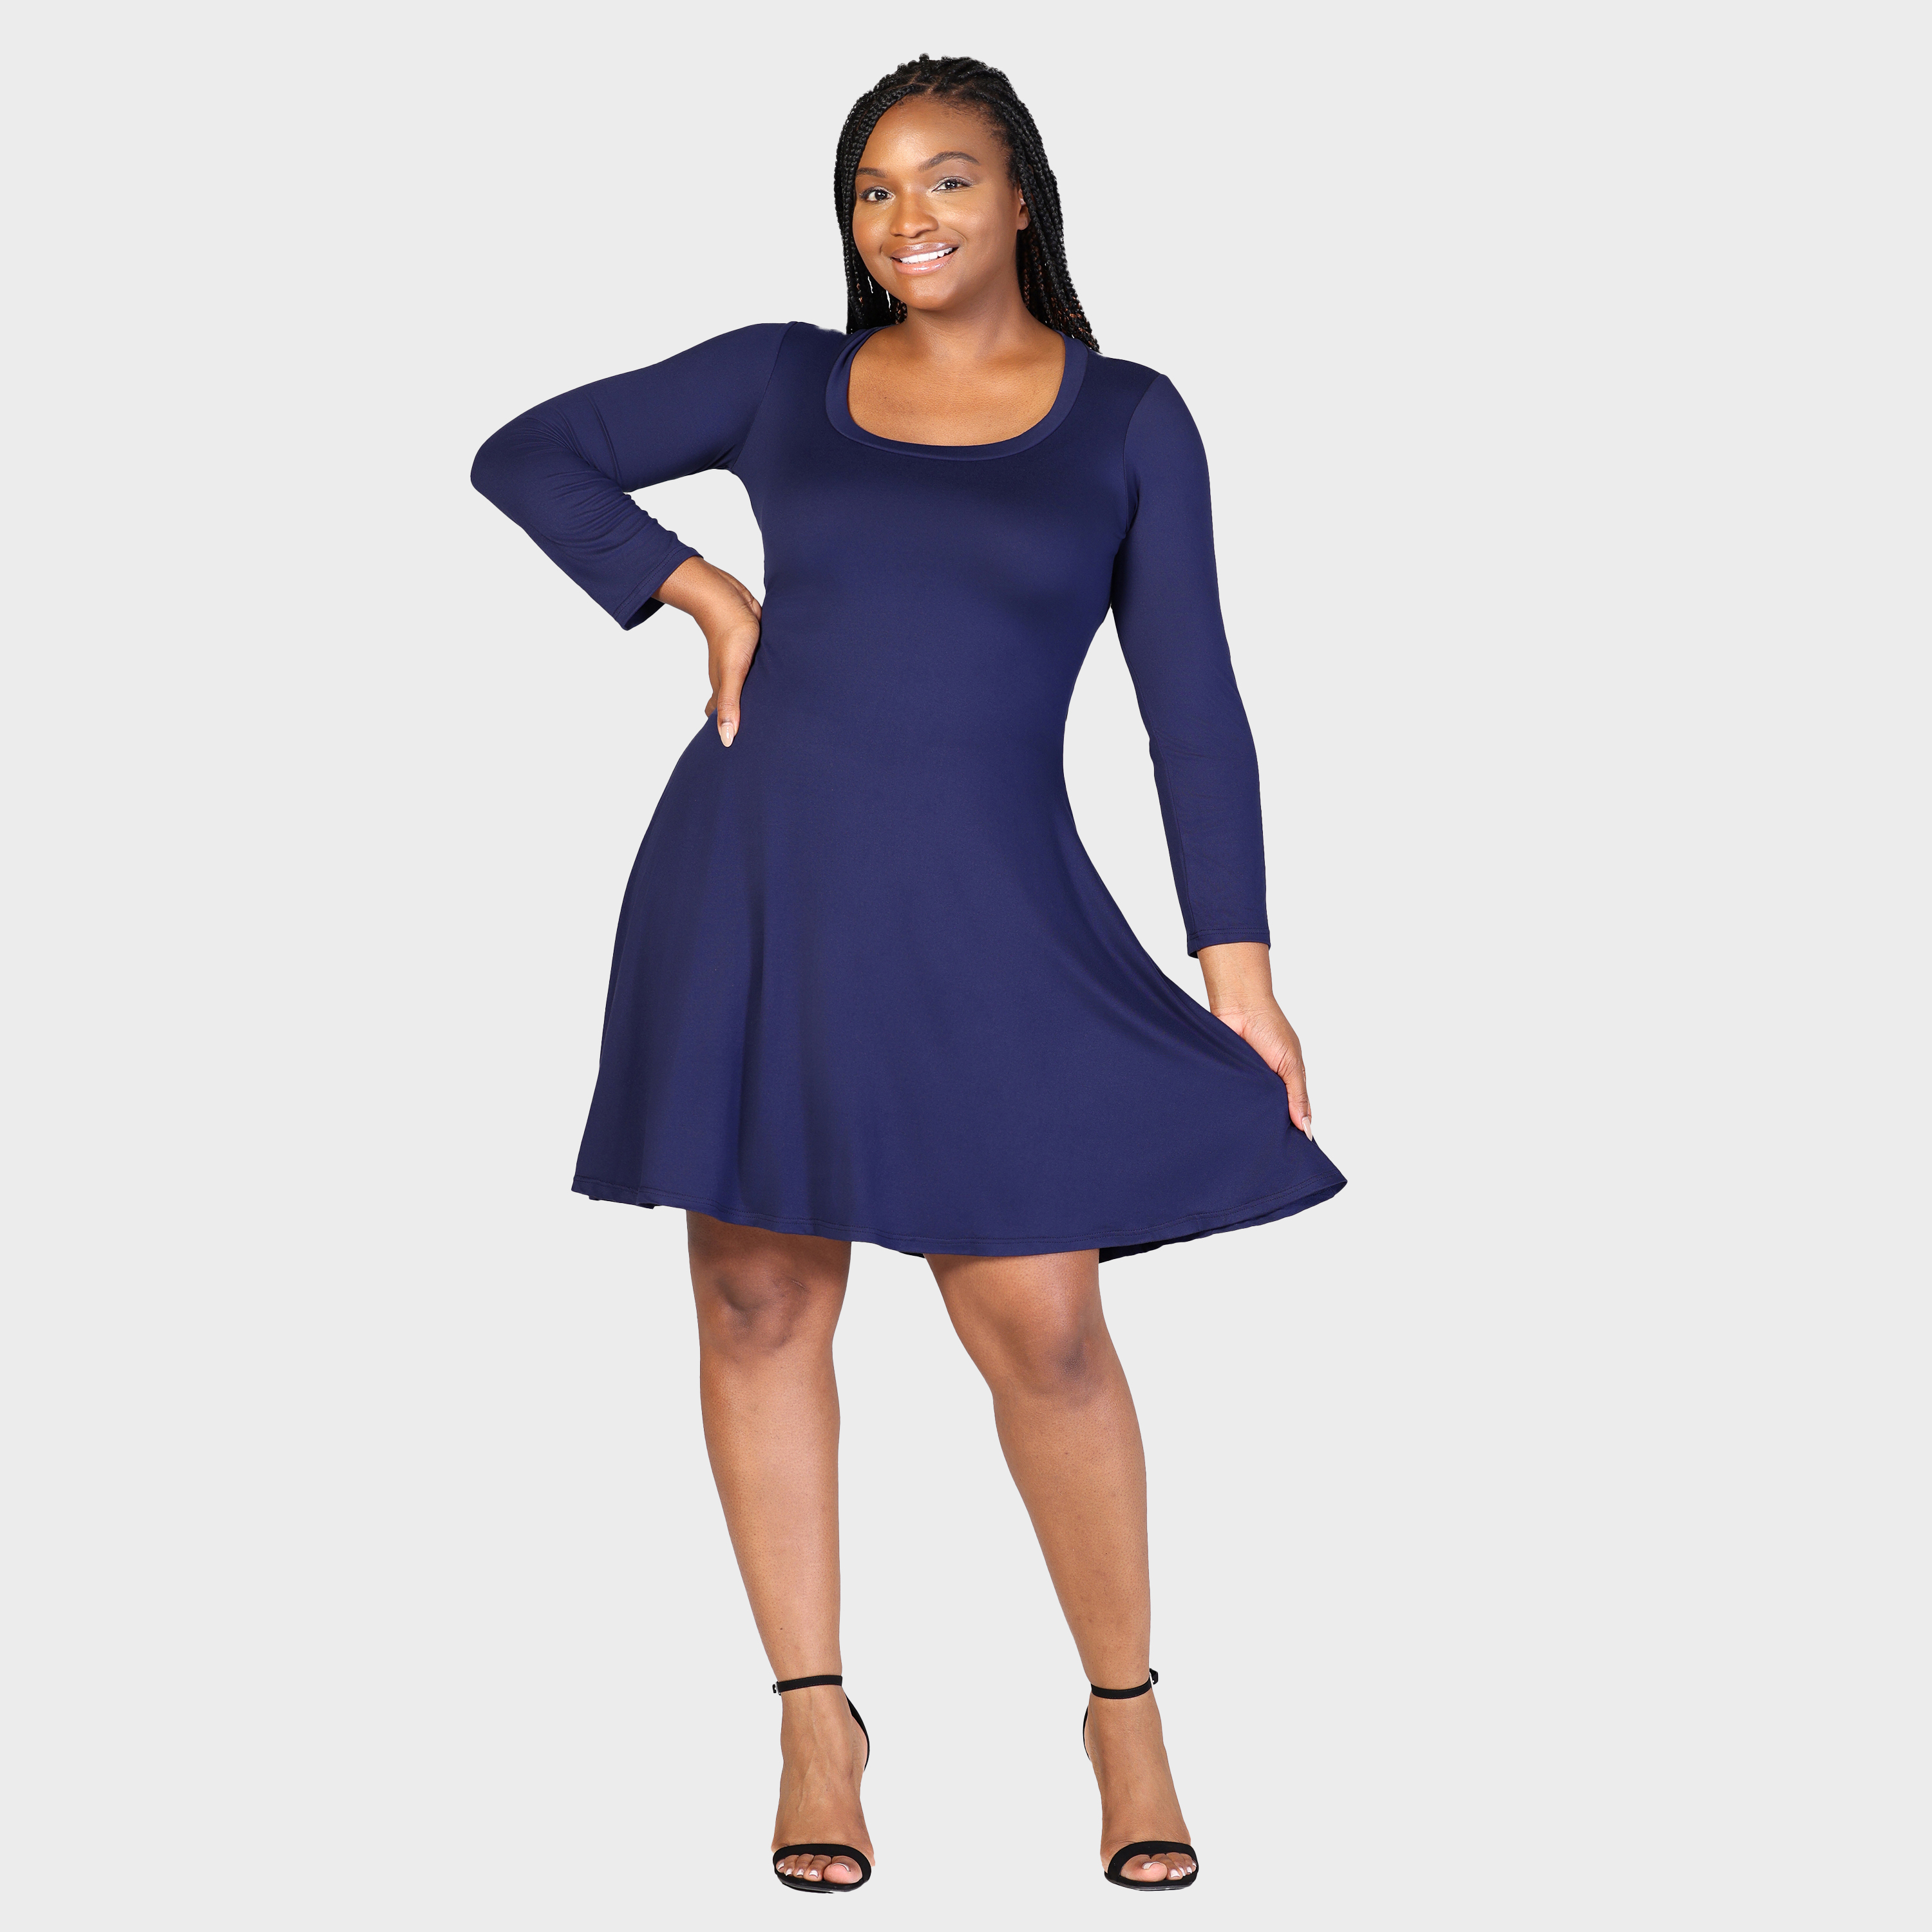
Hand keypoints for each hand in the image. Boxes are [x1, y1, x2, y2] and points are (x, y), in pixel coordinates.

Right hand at [654, 556, 762, 745]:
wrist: (727, 595)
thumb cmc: (730, 633)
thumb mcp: (733, 673)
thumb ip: (730, 705)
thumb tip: (726, 741)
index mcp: (723, 686)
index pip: (721, 717)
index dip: (726, 733)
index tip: (733, 752)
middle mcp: (731, 676)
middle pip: (735, 704)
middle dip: (743, 720)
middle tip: (757, 740)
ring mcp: (741, 662)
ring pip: (748, 687)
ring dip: (756, 700)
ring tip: (771, 718)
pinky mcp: (753, 648)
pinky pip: (759, 669)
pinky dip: (764, 680)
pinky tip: (776, 683)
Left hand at [1196, 942, 1314, 1136]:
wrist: (1238, 1005)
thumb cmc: (1269, 1026)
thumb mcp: (1291, 1065)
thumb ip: (1298, 1096)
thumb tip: (1308, 1129)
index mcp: (1286, 1081)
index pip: (1292, 1114)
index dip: (1291, 1131)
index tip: (1290, 1152)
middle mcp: (1266, 1085)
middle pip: (1269, 1115)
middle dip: (1268, 1129)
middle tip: (1265, 1150)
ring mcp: (1246, 1083)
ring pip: (1248, 1110)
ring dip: (1249, 1118)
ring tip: (1247, 1137)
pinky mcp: (1227, 1079)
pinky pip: (1230, 1098)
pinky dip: (1232, 1106)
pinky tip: (1232, 1118)